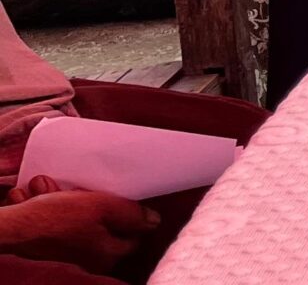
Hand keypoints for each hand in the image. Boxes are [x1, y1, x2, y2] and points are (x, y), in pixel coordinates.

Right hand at [0, 178, 156, 271]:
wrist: (8, 228)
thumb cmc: (54, 218)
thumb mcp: (100, 207)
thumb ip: (130, 214)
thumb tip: (154, 220)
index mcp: (108, 253)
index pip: (133, 234)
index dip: (129, 212)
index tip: (118, 196)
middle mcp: (90, 260)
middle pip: (103, 224)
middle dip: (89, 201)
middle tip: (74, 190)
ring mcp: (68, 255)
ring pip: (76, 219)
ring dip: (64, 199)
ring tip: (47, 188)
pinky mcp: (47, 247)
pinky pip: (54, 222)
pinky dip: (48, 204)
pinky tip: (37, 194)